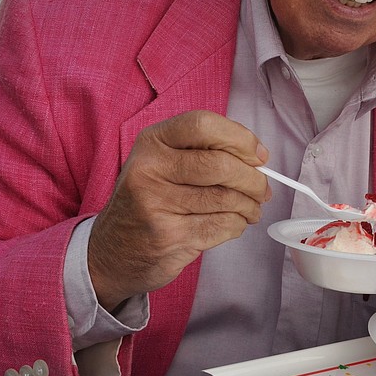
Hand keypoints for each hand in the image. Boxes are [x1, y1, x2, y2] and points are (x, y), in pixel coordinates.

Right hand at [88, 111, 269, 310]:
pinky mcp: (169, 236)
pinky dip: (237, 225)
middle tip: (262, 189)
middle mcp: (150, 168)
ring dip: (249, 205)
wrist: (113, 251)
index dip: (240, 138)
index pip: (203, 125)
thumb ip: (205, 151)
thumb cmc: (150, 200)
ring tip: (251, 208)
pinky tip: (233, 223)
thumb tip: (258, 158)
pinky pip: (222, 225)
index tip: (258, 156)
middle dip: (253, 179)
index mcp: (153, 141)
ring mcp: (156, 204)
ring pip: (226, 199)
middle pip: (220, 165)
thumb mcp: (164, 163)